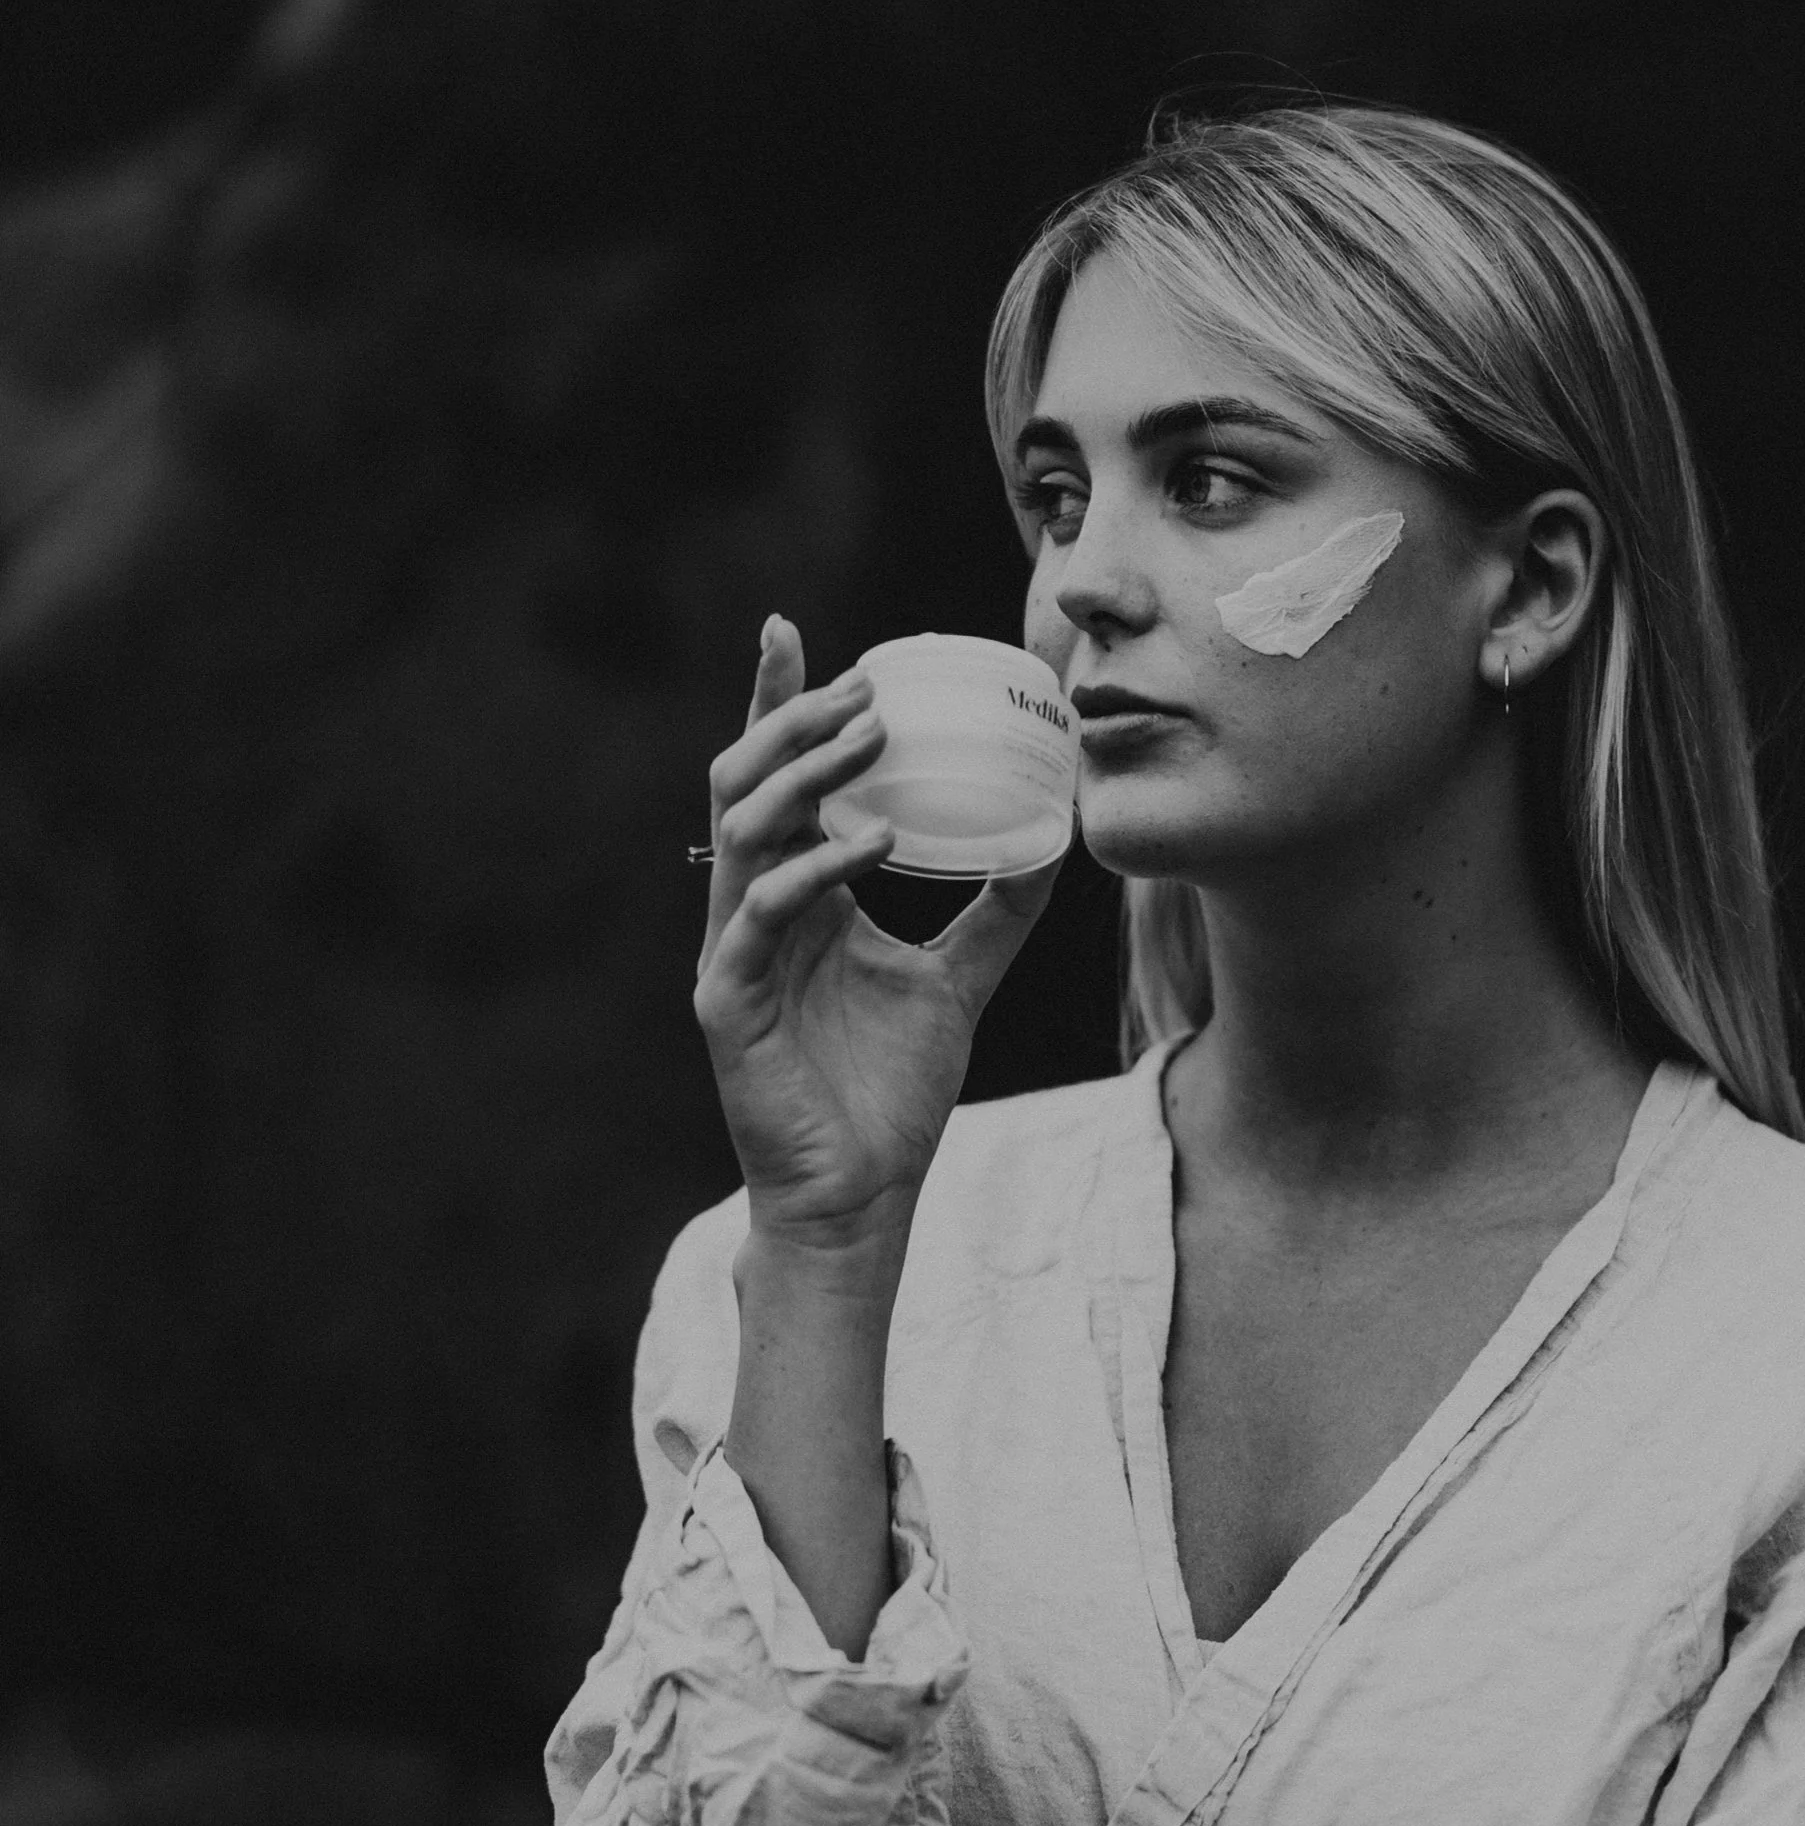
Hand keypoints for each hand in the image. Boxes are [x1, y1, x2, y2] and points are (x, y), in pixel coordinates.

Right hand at [694, 617, 1060, 1260]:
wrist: (862, 1194)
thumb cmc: (891, 1091)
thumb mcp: (961, 978)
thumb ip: (999, 908)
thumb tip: (1055, 839)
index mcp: (798, 893)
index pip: (779, 777)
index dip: (778, 703)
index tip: (793, 631)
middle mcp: (754, 908)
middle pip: (747, 780)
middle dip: (798, 719)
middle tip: (867, 686)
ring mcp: (734, 951)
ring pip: (742, 828)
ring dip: (804, 772)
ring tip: (871, 735)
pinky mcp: (729, 1000)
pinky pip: (760, 913)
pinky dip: (813, 868)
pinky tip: (872, 843)